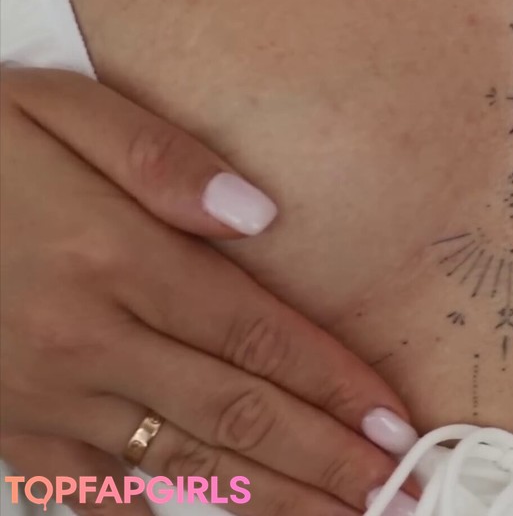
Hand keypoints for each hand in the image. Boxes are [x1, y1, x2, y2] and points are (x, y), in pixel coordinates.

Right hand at [0, 67, 418, 514]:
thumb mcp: (55, 112)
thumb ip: (159, 160)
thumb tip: (261, 216)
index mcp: (116, 259)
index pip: (257, 336)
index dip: (336, 386)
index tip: (395, 425)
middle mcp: (86, 340)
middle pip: (236, 413)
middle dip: (325, 459)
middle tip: (397, 493)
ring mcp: (41, 397)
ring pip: (179, 464)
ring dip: (268, 500)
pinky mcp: (4, 431)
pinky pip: (93, 491)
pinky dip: (163, 511)